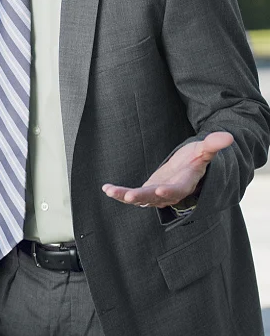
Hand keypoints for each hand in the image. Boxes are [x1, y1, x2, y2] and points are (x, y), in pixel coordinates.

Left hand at [102, 131, 232, 207]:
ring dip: (125, 196)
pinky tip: (106, 188)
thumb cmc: (195, 159)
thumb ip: (213, 145)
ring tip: (110, 191)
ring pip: (140, 199)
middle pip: (155, 197)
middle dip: (142, 197)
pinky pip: (131, 195)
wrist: (186, 169)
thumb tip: (228, 136)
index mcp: (184, 184)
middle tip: (130, 196)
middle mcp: (170, 193)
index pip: (178, 190)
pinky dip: (119, 193)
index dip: (170, 191)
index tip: (161, 190)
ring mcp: (156, 196)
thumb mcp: (204, 150)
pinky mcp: (146, 193)